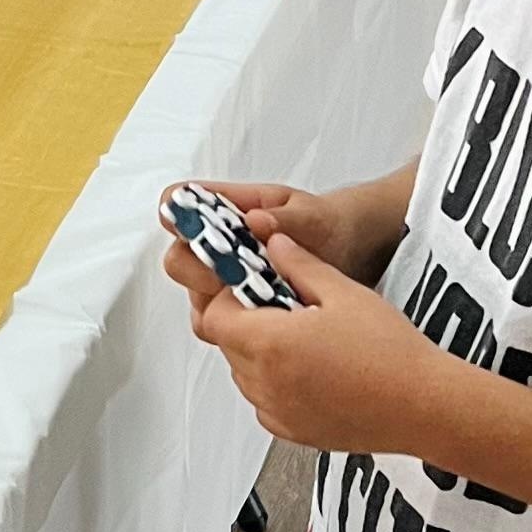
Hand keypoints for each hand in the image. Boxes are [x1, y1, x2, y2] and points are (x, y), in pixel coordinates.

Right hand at [159, 177, 397, 312]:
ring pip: (197, 299)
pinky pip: (218, 327)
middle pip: (180, 259)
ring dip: (216, 305)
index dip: (177, 216)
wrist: (354, 252)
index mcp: (229, 209)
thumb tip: (256, 220)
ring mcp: (227, 280)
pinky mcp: (240, 310)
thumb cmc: (327, 224)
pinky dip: (233, 329)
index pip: (181, 202)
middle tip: (224, 277)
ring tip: (253, 303)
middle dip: (196, 271)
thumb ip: (285, 217)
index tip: (192, 231)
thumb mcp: (312, 215)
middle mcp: (220, 246)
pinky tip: (262, 323)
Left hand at [185, 233, 450, 455]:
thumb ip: (300, 265)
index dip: (228, 297)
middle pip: (228, 345)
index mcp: (270, 344)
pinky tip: (312, 369)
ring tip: (304, 338)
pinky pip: (265, 402)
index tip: (251, 285)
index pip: (214, 316)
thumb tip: (275, 245)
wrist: (424, 406)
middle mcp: (265, 384)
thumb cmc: (392, 354)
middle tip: (284, 306)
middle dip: (246, 321)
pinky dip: (275, 384)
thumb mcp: (344, 292)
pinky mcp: (293, 432)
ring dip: (260, 354)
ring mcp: (277, 412)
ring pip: (244, 375)